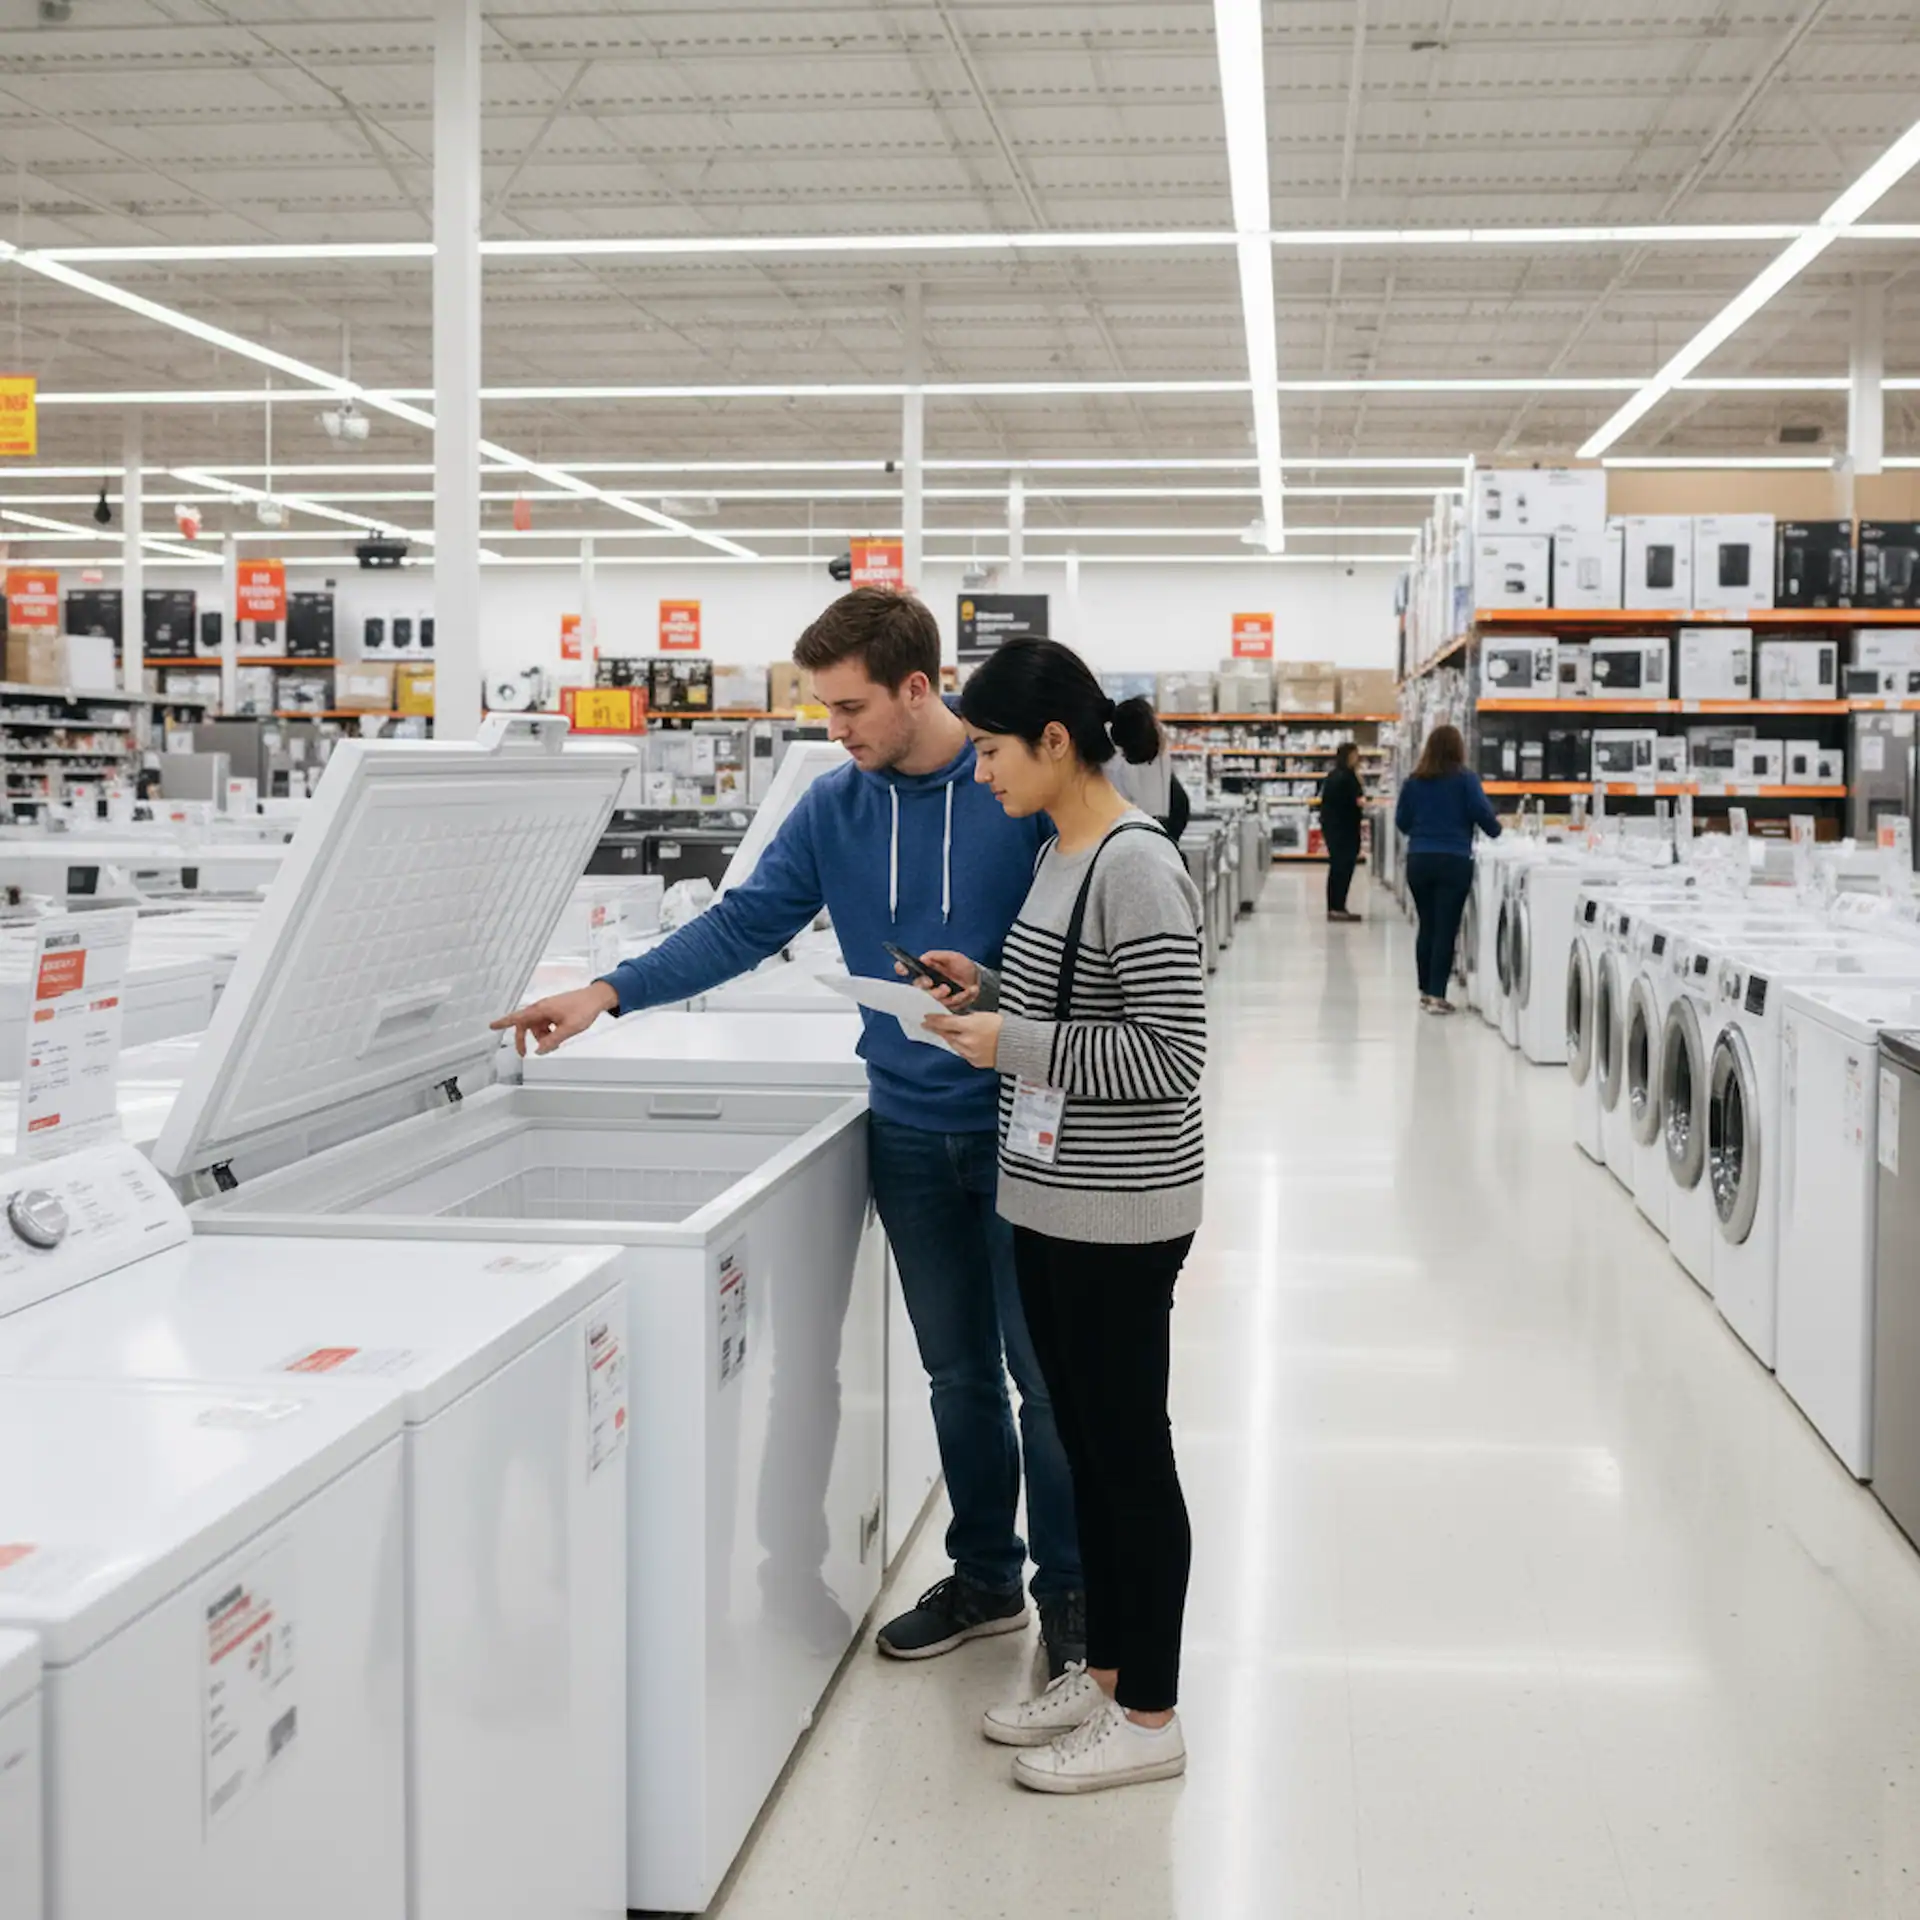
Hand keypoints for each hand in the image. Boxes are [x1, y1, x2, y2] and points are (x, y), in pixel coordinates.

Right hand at [490, 981, 619, 1056]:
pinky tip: (559, 1037)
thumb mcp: (568, 1028)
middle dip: (524, 1039)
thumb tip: (539, 1051)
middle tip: (523, 1053)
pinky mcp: (554, 1011)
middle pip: (525, 1026)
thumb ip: (552, 1041)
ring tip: (556, 1043)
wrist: (596, 998)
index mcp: (541, 1009)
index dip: (503, 1022)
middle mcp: (542, 1008)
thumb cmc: (583, 1008)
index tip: (491, 1026)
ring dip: (542, 1037)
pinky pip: (545, 1025)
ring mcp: (548, 1009)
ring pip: (537, 1027)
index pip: (518, 1017)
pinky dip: (549, 1033)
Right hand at [896, 948, 980, 1009]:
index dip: (902, 969)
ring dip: (944, 994)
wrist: (977, 979)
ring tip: (956, 988)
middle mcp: (928, 985)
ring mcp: (937, 997)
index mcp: (925, 971)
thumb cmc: (962, 966)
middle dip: (924, 986)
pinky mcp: (948, 1005)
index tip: (902, 968)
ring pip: (935, 999)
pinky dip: (963, 997)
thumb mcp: (952, 957)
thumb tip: (923, 958)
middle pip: (919, 989)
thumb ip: (937, 956)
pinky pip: (952, 1004)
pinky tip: (972, 990)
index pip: (908, 970)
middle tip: (934, 983)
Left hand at [924, 1010, 1000, 1069]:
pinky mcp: (974, 1062)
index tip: (925, 1018)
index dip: (933, 1020)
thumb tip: (956, 1021)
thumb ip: (966, 1019)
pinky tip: (964, 1043)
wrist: (1016, 1045)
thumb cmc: (1002, 1026)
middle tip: (929, 1025)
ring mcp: (969, 1053)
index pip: (945, 1023)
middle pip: (946, 1035)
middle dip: (938, 1030)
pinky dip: (962, 1047)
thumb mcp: (983, 1015)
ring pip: (953, 1045)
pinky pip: (963, 1053)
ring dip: (950, 1038)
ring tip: (948, 1033)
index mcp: (969, 1026)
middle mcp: (966, 1041)